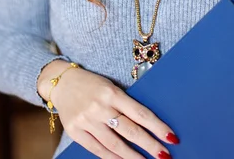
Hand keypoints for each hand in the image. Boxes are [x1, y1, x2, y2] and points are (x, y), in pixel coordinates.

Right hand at [40, 62, 178, 158]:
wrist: (62, 82)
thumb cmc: (92, 84)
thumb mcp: (110, 86)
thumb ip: (125, 103)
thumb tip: (147, 123)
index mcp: (112, 92)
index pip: (140, 113)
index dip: (157, 127)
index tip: (172, 137)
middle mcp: (100, 107)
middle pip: (130, 131)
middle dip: (150, 145)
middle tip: (164, 155)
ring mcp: (87, 121)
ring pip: (114, 145)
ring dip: (133, 157)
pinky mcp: (75, 131)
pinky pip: (97, 150)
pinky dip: (112, 158)